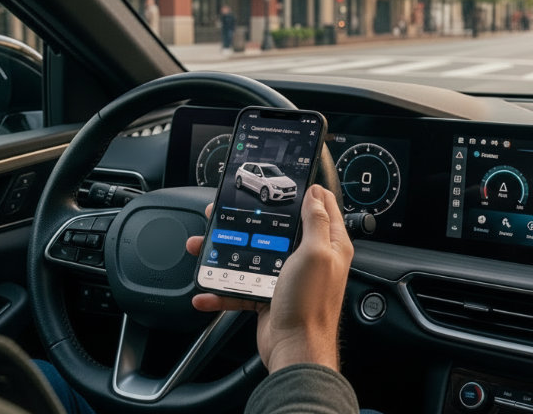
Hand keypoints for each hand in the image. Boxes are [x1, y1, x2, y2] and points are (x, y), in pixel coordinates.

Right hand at [187, 184, 353, 372]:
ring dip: (226, 254)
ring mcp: (288, 278)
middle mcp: (310, 259)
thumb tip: (316, 193)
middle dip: (250, 221)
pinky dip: (223, 290)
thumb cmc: (310, 305)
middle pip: (278, 230)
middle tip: (225, 213)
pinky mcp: (270, 296)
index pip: (322, 208)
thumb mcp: (316, 254)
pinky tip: (207, 291)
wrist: (295, 350)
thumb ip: (316, 222)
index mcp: (329, 245)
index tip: (289, 181)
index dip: (307, 192)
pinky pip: (243, 287)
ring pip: (254, 257)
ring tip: (203, 247)